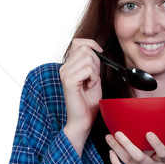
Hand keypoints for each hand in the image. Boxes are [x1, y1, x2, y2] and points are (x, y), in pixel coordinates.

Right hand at [59, 38, 102, 155]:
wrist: (83, 120)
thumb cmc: (88, 102)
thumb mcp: (93, 77)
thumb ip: (92, 63)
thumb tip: (97, 50)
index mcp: (68, 66)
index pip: (79, 43)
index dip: (92, 45)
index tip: (100, 54)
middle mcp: (64, 68)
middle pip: (86, 49)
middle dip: (96, 62)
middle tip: (94, 78)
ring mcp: (65, 74)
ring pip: (88, 57)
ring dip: (96, 71)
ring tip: (91, 83)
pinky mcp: (69, 81)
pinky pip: (88, 69)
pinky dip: (94, 77)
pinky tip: (90, 86)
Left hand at [106, 132, 164, 163]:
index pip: (163, 153)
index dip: (156, 144)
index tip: (148, 133)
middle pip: (139, 158)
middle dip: (127, 145)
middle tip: (118, 133)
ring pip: (129, 163)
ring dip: (117, 150)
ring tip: (109, 138)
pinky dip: (116, 163)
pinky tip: (111, 153)